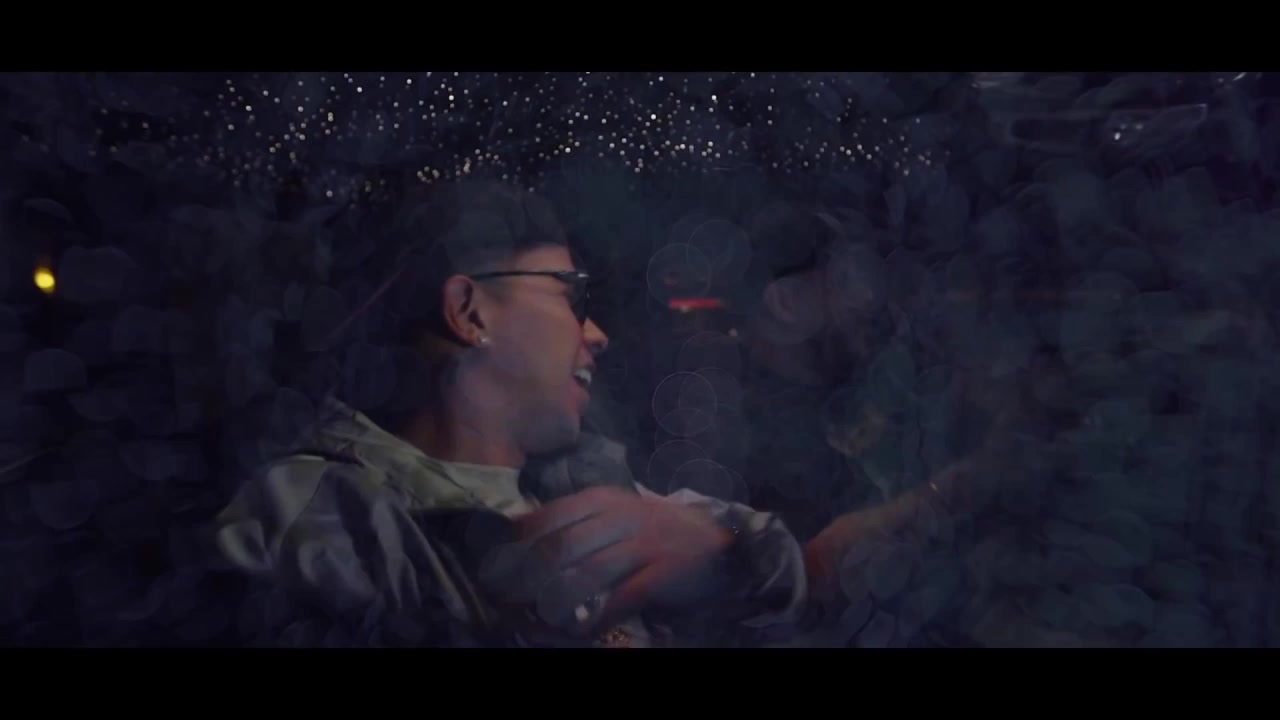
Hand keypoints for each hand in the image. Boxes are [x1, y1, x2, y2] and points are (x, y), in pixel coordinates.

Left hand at [512, 487, 733, 630]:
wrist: (714, 538)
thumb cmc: (651, 530)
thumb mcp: (612, 514)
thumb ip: (572, 522)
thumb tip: (518, 536)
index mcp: (600, 501)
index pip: (546, 518)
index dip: (514, 547)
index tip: (492, 569)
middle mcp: (619, 517)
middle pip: (560, 547)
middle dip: (527, 578)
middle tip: (507, 600)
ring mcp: (644, 543)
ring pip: (589, 573)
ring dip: (560, 600)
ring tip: (544, 617)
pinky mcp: (664, 571)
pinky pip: (624, 597)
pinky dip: (600, 617)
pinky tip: (586, 630)